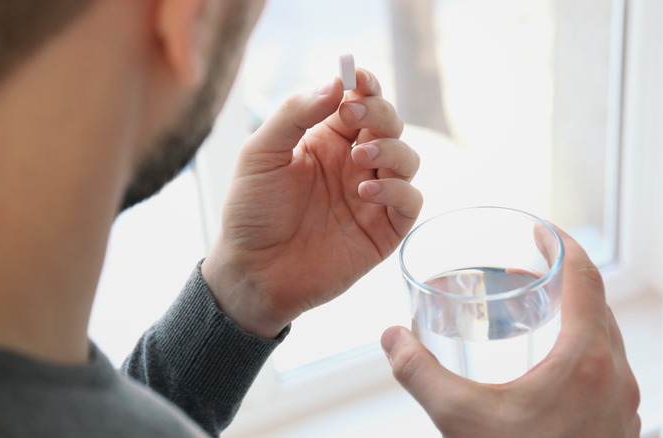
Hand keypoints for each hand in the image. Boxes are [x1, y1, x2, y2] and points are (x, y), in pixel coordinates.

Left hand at [202, 69, 422, 338]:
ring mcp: (372, 196)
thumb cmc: (252, 212)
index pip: (358, 102)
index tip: (357, 76)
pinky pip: (410, 202)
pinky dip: (398, 190)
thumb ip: (294, 115)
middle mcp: (354, 163)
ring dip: (392, 149)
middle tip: (355, 115)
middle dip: (379, 113)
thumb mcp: (261, 154)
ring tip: (362, 156)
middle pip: (389, 125)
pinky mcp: (384, 230)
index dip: (364, 86)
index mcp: (327, 140)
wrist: (253, 272)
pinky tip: (367, 191)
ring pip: (407, 158)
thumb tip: (334, 83)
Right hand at [381, 227, 640, 437]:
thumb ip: (419, 372)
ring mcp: (625, 401)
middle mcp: (617, 373)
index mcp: (587, 358)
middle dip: (565, 274)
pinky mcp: (620, 423)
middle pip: (597, 302)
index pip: (585, 276)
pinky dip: (583, 344)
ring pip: (605, 335)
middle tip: (530, 264)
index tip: (540, 228)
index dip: (562, 243)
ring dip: (576, 310)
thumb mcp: (459, 419)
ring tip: (538, 307)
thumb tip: (391, 337)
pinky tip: (551, 362)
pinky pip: (608, 365)